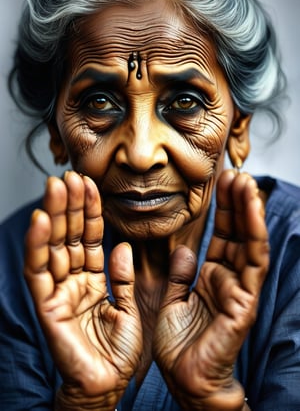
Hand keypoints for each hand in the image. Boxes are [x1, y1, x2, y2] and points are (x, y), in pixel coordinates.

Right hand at [24, 171, 141, 409]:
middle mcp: (74, 282)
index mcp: (93, 280)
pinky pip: (40, 272)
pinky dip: (38, 246)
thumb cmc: (117, 351)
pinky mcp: (46, 306)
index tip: (91, 186)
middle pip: (70, 237)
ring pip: (54, 247)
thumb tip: (122, 248)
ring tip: (55, 187)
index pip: (91, 239)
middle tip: (69, 177)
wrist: (107, 387)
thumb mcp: (129, 308)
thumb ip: (124, 279)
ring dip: (54, 216)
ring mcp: (58, 292)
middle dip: (70, 207)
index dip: (91, 213)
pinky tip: (40, 220)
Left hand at [153, 170, 268, 409]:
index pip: (221, 237)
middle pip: (236, 234)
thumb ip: (179, 276)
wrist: (185, 379)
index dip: (222, 211)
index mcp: (212, 278)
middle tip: (234, 173)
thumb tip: (184, 253)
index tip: (220, 184)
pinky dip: (253, 235)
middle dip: (236, 204)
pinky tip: (252, 211)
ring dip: (248, 211)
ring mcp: (239, 290)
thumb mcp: (172, 301)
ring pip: (248, 243)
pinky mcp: (244, 302)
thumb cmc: (180, 344)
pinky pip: (251, 264)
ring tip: (245, 182)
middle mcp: (229, 279)